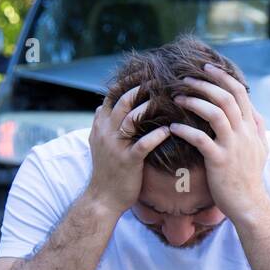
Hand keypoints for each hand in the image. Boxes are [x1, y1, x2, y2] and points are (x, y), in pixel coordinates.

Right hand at [84, 84, 169, 213]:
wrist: (103, 198)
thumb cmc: (108, 170)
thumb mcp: (99, 143)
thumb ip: (103, 124)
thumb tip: (104, 106)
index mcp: (100, 125)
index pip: (112, 95)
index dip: (128, 81)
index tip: (144, 71)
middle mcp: (106, 132)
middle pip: (123, 101)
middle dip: (142, 87)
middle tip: (160, 78)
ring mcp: (116, 146)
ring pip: (132, 118)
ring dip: (150, 106)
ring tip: (168, 98)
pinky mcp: (128, 161)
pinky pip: (143, 144)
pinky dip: (157, 135)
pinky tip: (170, 129)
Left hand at [168, 62, 269, 219]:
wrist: (249, 205)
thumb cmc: (250, 178)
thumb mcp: (261, 150)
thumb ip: (258, 129)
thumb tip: (255, 111)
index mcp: (251, 128)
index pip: (240, 93)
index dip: (223, 77)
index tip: (207, 68)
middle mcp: (244, 133)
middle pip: (227, 97)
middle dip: (206, 83)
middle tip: (186, 78)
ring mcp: (232, 146)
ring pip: (216, 113)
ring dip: (195, 102)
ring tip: (177, 98)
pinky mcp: (219, 161)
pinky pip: (201, 139)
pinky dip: (186, 130)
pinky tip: (172, 128)